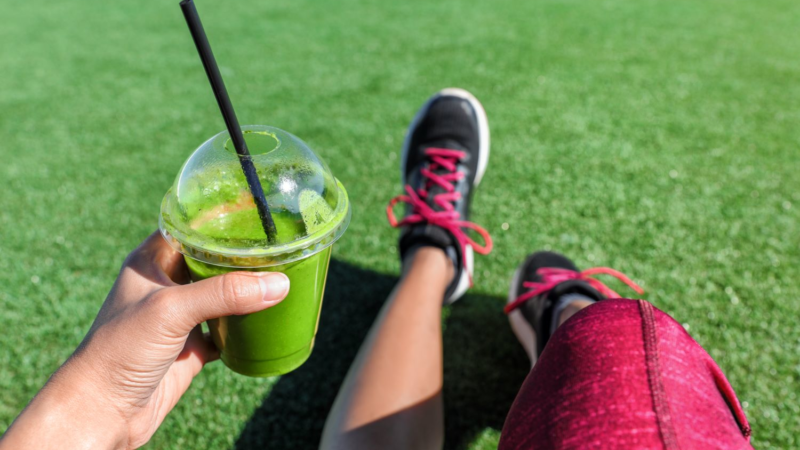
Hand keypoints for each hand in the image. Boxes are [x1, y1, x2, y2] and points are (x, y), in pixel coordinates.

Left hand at [0, 232, 289, 448]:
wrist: (105, 410)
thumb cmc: (119, 350)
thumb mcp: (171, 310)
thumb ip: (224, 293)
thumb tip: (278, 283)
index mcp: (152, 261)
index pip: (190, 227)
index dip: (220, 217)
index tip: (255, 210)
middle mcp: (167, 284)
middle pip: (213, 260)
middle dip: (243, 255)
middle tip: (279, 244)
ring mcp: (181, 316)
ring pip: (223, 294)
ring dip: (248, 289)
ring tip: (282, 274)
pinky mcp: (193, 346)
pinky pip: (228, 329)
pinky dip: (248, 325)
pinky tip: (269, 318)